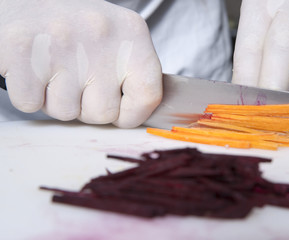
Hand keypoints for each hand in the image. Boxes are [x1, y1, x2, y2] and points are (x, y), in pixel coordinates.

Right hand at [0, 0, 161, 127]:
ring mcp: (61, 41)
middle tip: (75, 80)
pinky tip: (32, 70)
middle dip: (87, 108)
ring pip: (66, 112)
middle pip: (103, 113)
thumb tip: (136, 117)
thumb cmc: (76, 28)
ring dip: (56, 101)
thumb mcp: (117, 40)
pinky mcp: (22, 49)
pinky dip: (29, 95)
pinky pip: (30, 104)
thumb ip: (132, 75)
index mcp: (132, 32)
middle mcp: (100, 33)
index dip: (131, 114)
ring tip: (52, 70)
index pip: (148, 96)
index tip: (119, 110)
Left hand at [232, 0, 288, 97]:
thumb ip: (251, 62)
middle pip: (282, 47)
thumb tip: (246, 99)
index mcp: (262, 6)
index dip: (246, 82)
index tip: (245, 106)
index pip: (250, 48)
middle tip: (268, 113)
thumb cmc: (279, 18)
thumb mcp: (258, 29)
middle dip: (273, 86)